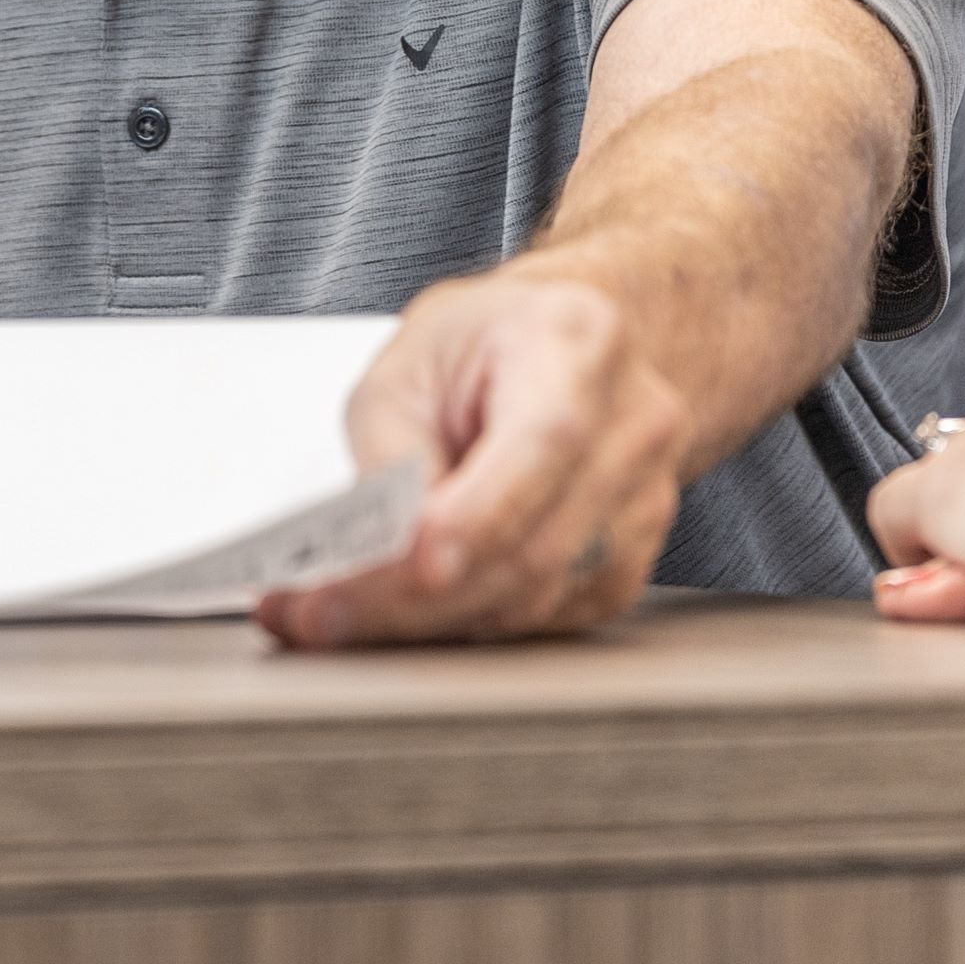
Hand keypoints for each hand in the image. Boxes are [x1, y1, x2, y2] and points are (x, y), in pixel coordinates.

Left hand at [254, 266, 689, 648]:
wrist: (558, 350)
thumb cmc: (483, 344)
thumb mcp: (405, 365)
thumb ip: (394, 452)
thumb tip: (378, 550)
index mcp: (576, 342)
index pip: (544, 442)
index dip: (480, 516)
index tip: (410, 566)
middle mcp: (631, 421)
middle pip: (537, 542)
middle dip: (418, 595)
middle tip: (320, 615)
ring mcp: (644, 496)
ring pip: (539, 596)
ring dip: (433, 620)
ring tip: (342, 614)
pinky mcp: (629, 559)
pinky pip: (549, 619)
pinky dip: (472, 623)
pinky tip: (412, 609)